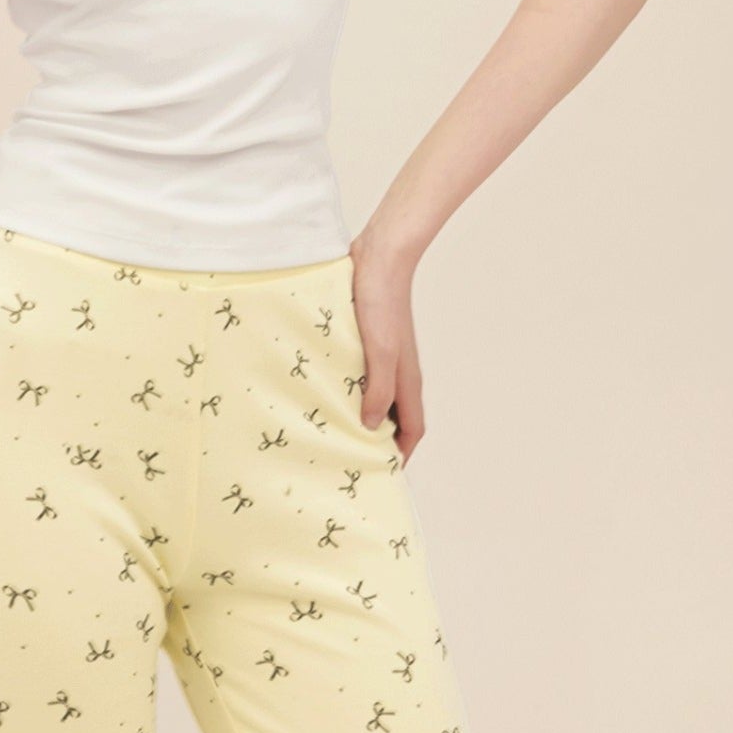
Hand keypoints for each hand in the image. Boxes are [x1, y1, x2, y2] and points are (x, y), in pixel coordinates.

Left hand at [347, 239, 424, 464]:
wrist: (378, 258)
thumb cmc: (382, 303)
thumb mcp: (380, 352)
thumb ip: (377, 389)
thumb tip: (368, 426)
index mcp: (407, 379)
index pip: (411, 429)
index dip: (400, 454)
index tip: (379, 474)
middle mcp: (398, 371)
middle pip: (392, 416)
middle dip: (376, 439)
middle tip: (347, 457)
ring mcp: (382, 356)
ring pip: (373, 395)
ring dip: (358, 413)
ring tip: (329, 429)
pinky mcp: (364, 340)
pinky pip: (357, 373)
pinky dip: (345, 387)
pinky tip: (321, 389)